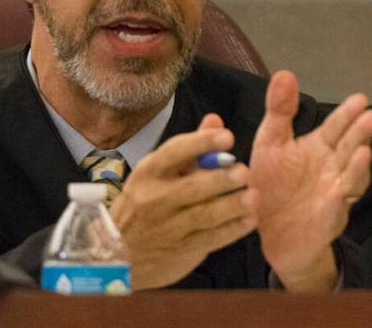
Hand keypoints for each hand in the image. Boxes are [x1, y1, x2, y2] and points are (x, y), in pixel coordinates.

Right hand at [110, 114, 257, 289]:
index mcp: (149, 172)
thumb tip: (215, 120)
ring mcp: (168, 227)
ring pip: (204, 214)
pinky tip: (249, 220)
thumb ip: (190, 148)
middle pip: (192, 187)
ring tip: (253, 196)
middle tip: (244, 172)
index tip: (227, 136)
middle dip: (220, 178)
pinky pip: (211, 238)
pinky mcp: (181, 250)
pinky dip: (232, 229)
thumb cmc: (144, 203)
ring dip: (232, 205)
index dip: (202, 143)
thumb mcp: (156, 172)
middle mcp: (155, 198)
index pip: (175, 152)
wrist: (118, 251)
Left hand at [249, 71, 371, 291]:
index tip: (360, 99)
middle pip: (348, 149)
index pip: (335, 128)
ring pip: (350, 179)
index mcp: (319, 148)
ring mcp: (333, 195)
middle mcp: (332, 169)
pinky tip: (337, 192)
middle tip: (370, 116)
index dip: (347, 115)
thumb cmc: (273, 182)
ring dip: (357, 167)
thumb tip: (286, 73)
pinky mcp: (325, 221)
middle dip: (359, 134)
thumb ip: (280, 111)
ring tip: (362, 151)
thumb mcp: (271, 143)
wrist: (267, 232)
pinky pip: (333, 211)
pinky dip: (337, 202)